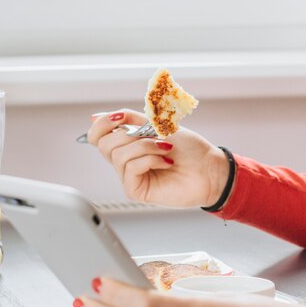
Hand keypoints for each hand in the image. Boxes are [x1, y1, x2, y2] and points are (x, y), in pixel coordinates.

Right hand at [87, 109, 229, 207]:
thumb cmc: (189, 148)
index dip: (102, 124)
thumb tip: (95, 117)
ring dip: (146, 146)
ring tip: (165, 149)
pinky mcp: (136, 190)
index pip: (97, 135)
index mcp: (127, 144)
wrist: (209, 167)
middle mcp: (125, 161)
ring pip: (118, 155)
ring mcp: (130, 176)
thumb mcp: (157, 125)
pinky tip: (167, 162)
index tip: (119, 117)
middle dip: (130, 134)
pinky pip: (131, 168)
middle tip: (152, 135)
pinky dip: (150, 159)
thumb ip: (129, 119)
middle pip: (104, 144)